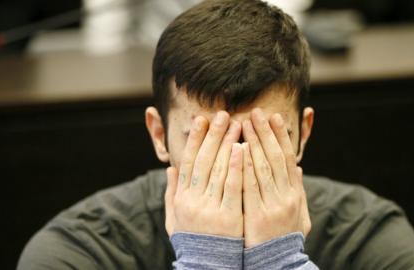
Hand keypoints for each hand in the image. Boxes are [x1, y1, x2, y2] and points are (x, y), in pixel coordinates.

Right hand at [164, 111, 243, 237]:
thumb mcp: (175, 218)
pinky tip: (242, 148)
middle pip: (203, 160)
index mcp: (181, 198)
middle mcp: (193, 200)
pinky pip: (233, 187)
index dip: (195, 139)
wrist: (207, 267)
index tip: (201, 120)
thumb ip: (172, 193)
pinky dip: (236, 167)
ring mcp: (210, 208)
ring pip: (218, 170)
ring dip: (227, 144)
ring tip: (236, 124)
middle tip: (222, 114)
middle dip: (213, 135)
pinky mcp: (228, 217)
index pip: (188, 162)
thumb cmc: (193, 240)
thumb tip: (170, 169)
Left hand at [242, 108, 310, 247]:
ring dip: (254, 142)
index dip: (281, 136)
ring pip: (264, 167)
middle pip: (275, 157)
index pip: (288, 158)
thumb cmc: (285, 238)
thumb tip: (300, 168)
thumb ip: (299, 190)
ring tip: (244, 122)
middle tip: (255, 111)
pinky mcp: (258, 216)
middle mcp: (287, 196)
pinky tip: (239, 149)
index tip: (273, 117)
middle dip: (265, 132)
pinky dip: (245, 166)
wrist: (278, 264)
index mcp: (295, 193)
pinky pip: (251, 186)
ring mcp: (273, 205)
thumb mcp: (300, 214)